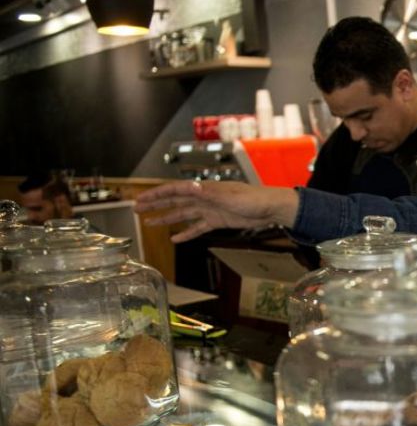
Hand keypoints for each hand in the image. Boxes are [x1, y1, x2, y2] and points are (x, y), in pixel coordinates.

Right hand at [135, 181, 298, 242]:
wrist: (270, 209)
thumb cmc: (253, 199)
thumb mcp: (230, 196)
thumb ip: (209, 193)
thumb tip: (190, 187)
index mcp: (204, 189)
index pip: (175, 190)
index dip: (156, 194)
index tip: (140, 199)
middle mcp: (204, 198)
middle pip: (174, 201)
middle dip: (155, 204)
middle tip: (136, 209)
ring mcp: (210, 210)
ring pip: (183, 214)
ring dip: (166, 218)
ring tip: (149, 223)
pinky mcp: (217, 221)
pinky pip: (198, 227)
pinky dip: (186, 233)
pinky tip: (175, 239)